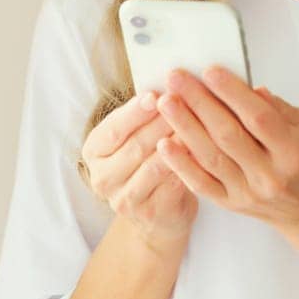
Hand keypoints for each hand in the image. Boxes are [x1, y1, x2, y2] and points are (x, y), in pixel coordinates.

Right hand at [80, 89, 197, 249]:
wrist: (158, 211)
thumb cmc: (149, 160)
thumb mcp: (138, 135)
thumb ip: (144, 115)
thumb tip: (167, 84)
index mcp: (95, 150)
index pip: (114, 128)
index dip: (136, 111)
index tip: (156, 93)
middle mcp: (102, 177)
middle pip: (136, 146)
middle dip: (163, 122)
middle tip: (186, 103)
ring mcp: (123, 199)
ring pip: (155, 166)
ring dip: (178, 144)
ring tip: (198, 125)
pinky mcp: (149, 214)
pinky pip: (172, 186)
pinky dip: (188, 167)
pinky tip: (203, 152)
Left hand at [154, 65, 298, 232]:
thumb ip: (279, 109)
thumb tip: (251, 88)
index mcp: (292, 152)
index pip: (259, 118)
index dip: (233, 93)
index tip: (210, 71)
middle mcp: (269, 174)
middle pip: (228, 135)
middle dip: (199, 103)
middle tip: (177, 79)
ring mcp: (248, 192)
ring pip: (210, 157)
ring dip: (184, 127)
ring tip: (166, 102)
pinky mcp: (231, 204)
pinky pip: (201, 184)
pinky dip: (181, 164)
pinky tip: (165, 144)